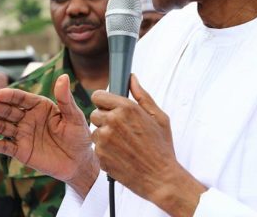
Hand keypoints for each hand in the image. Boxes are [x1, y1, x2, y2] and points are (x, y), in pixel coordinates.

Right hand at [0, 74, 99, 195]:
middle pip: (7, 110)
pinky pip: (4, 147)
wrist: (79, 162)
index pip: (22, 98)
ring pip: (0, 126)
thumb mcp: (75, 116)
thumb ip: (65, 99)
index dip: (10, 96)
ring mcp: (22, 134)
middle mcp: (28, 118)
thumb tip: (63, 77)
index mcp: (40, 106)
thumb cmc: (79, 136)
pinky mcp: (20, 151)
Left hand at [90, 75, 205, 215]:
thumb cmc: (161, 147)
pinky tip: (121, 155)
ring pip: (94, 131)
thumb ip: (142, 95)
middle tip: (121, 129)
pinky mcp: (100, 155)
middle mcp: (113, 121)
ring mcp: (104, 139)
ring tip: (123, 144)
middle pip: (94, 113)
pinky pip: (96, 148)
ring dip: (104, 136)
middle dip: (105, 119)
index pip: (98, 95)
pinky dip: (105, 151)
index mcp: (127, 108)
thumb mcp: (158, 117)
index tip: (110, 107)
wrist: (160, 178)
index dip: (104, 102)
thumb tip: (132, 78)